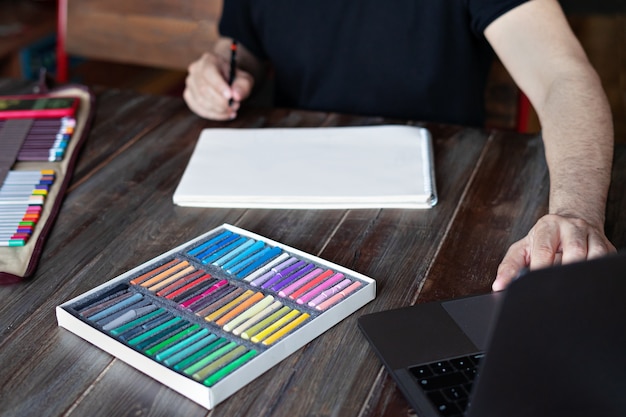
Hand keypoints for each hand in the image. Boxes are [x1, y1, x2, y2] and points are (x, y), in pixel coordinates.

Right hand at [183, 51, 253, 119]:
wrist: (227, 78)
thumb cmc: (235, 77)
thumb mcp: (245, 79)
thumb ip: (243, 86)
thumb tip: (236, 96)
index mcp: (209, 60)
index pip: (209, 72)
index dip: (218, 86)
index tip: (230, 97)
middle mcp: (196, 69)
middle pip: (203, 89)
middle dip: (220, 102)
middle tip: (235, 106)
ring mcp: (190, 83)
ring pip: (200, 101)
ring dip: (218, 110)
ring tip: (232, 110)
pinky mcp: (189, 95)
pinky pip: (197, 108)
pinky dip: (212, 114)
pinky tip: (225, 114)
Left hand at [493, 214, 615, 290]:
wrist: (570, 222)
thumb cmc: (543, 239)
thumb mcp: (522, 248)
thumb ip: (509, 267)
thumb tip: (499, 285)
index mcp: (548, 226)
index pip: (545, 249)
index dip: (541, 268)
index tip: (535, 285)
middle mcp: (572, 227)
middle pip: (574, 252)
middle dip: (565, 272)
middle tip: (557, 289)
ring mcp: (593, 236)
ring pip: (595, 257)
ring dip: (583, 274)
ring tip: (573, 286)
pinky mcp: (608, 246)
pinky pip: (606, 262)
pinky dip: (598, 274)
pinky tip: (587, 281)